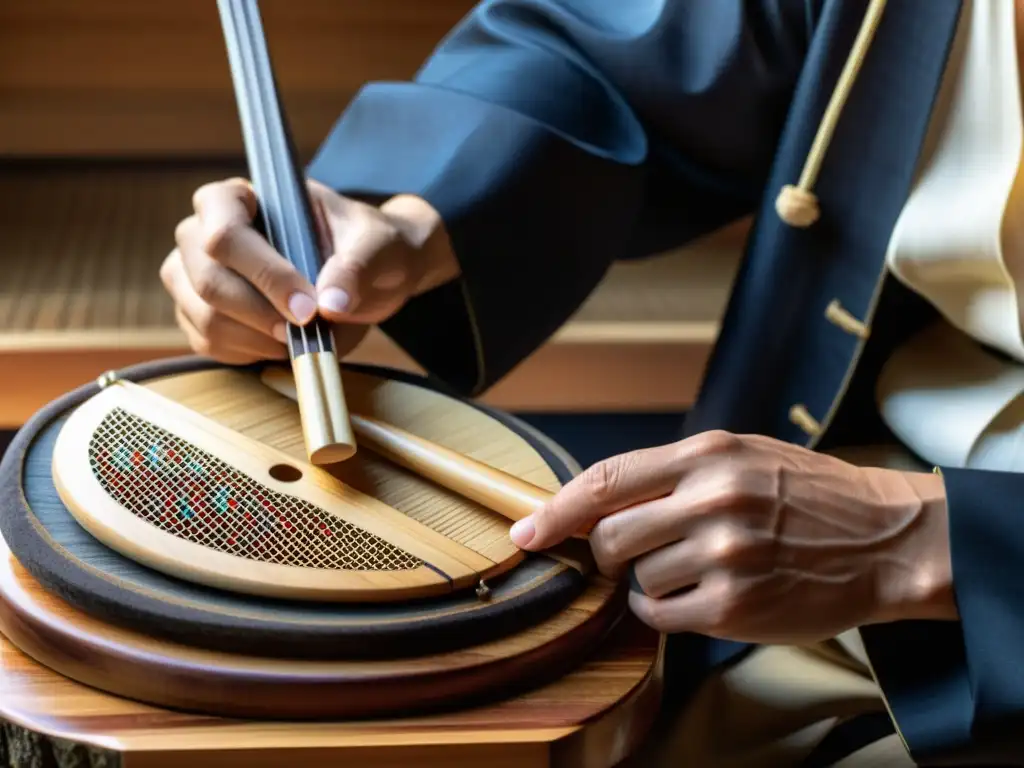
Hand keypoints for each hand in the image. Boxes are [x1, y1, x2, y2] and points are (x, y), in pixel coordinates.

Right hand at [161, 178, 458, 363]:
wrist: (372, 275)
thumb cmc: (368, 245)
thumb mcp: (378, 244)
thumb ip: (357, 266)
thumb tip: (329, 305)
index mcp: (240, 197)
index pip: (224, 230)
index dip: (263, 273)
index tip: (307, 305)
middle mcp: (204, 232)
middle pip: (208, 279)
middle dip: (262, 314)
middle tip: (309, 328)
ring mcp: (196, 276)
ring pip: (205, 317)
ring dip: (257, 338)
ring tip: (301, 337)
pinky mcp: (202, 315)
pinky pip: (208, 343)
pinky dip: (249, 353)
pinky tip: (283, 345)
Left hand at [510, 431, 956, 643]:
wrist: (885, 539)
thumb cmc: (806, 494)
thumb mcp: (742, 455)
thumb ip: (672, 472)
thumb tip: (596, 504)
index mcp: (708, 454)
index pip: (606, 479)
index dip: (556, 510)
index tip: (525, 533)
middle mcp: (712, 500)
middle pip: (610, 535)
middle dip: (609, 551)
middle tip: (637, 553)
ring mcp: (724, 554)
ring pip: (636, 578)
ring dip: (647, 581)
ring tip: (691, 568)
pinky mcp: (736, 605)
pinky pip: (660, 615)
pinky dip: (661, 612)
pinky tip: (691, 598)